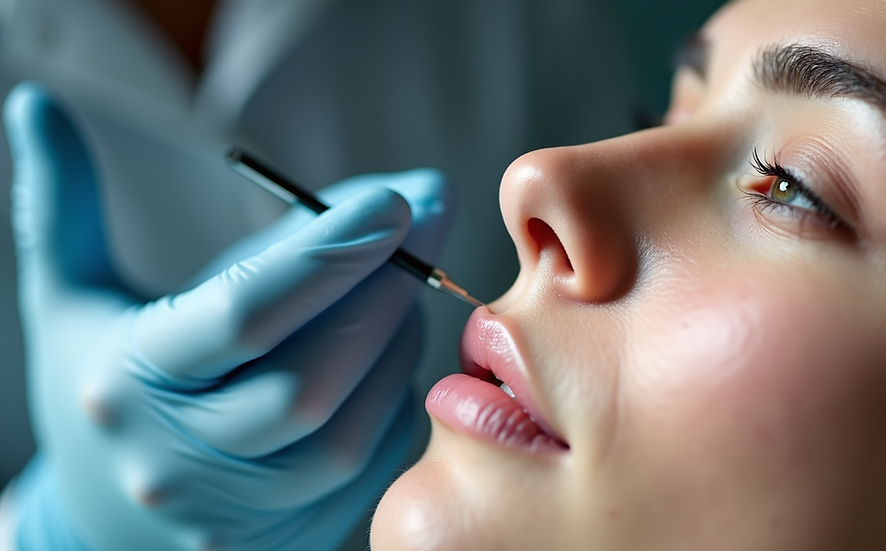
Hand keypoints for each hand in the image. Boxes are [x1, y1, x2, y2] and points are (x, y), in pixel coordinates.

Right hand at [5, 82, 450, 550]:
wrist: (104, 515)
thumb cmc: (96, 386)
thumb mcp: (69, 296)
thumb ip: (65, 205)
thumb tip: (42, 108)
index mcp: (129, 382)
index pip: (241, 315)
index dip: (326, 255)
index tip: (394, 200)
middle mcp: (181, 458)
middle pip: (308, 382)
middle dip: (381, 295)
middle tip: (423, 227)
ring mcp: (238, 510)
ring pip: (347, 432)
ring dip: (396, 346)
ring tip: (402, 289)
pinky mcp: (288, 536)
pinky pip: (369, 468)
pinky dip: (394, 400)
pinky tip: (389, 354)